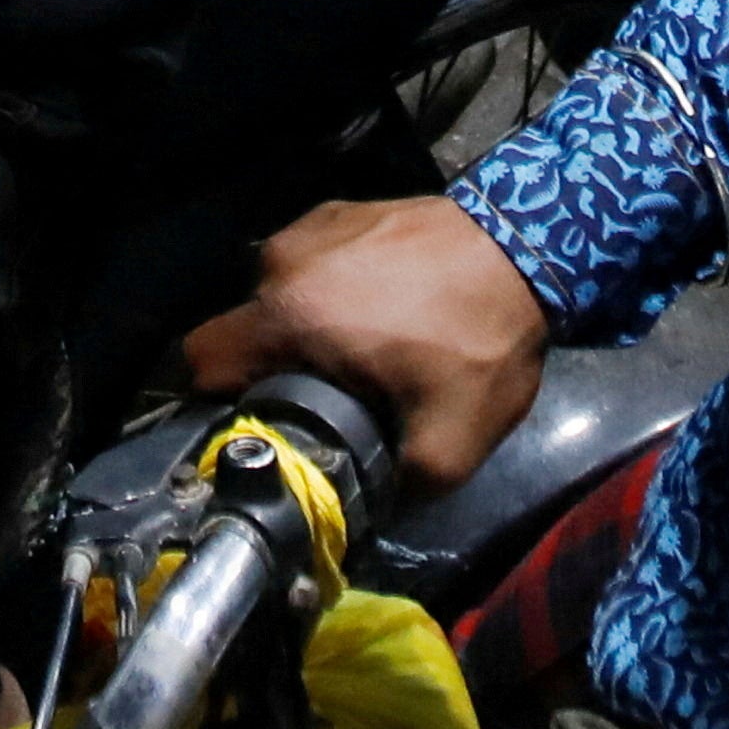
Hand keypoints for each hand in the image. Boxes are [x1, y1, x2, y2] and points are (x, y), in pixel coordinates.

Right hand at [174, 195, 551, 490]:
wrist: (528, 245)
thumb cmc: (480, 342)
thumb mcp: (449, 446)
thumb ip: (394, 491)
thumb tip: (361, 518)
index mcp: (290, 315)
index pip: (200, 362)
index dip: (217, 403)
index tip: (261, 423)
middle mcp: (282, 262)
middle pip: (242, 332)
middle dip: (272, 369)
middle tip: (327, 397)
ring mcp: (310, 228)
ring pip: (277, 296)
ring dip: (303, 327)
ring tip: (359, 350)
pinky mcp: (339, 210)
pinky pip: (309, 263)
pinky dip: (328, 289)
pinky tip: (379, 306)